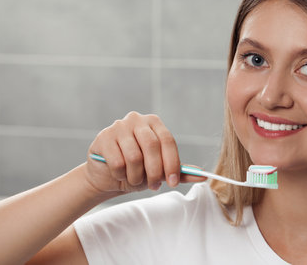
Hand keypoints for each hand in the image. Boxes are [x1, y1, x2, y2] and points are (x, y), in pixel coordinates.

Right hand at [85, 111, 205, 193]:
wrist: (107, 175)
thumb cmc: (137, 169)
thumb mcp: (160, 170)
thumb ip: (180, 171)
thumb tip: (203, 175)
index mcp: (154, 123)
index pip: (168, 140)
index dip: (172, 163)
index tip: (173, 182)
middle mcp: (137, 120)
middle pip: (152, 147)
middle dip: (155, 171)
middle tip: (154, 186)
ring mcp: (118, 126)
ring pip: (134, 157)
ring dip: (136, 176)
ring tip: (135, 180)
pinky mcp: (103, 138)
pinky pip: (117, 162)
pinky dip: (121, 174)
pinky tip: (120, 174)